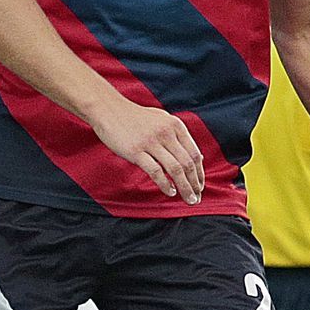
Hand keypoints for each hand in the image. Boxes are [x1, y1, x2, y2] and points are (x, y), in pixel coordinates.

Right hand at [90, 96, 204, 203]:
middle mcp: (166, 133)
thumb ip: (179, 137)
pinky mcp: (136, 151)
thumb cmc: (136, 117)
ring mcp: (151, 142)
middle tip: (197, 198)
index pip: (194, 153)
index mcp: (175, 125)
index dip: (199, 173)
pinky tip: (170, 192)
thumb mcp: (162, 120)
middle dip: (194, 184)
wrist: (109, 109)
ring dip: (184, 187)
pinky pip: (155, 171)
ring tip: (188, 199)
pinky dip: (165, 184)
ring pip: (175, 169)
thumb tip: (198, 157)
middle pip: (187, 163)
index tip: (200, 186)